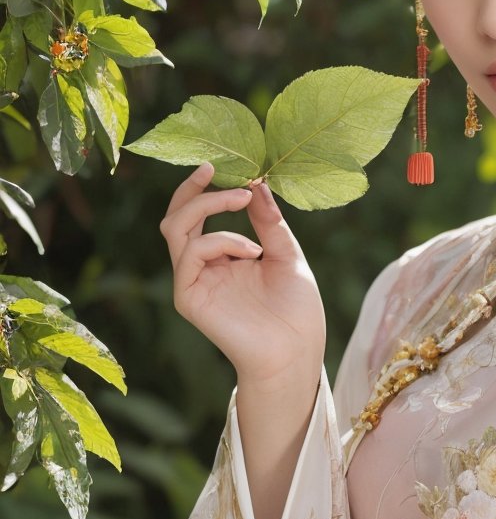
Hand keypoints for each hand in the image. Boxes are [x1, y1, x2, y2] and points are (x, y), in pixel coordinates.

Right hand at [160, 162, 325, 384]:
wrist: (296, 352)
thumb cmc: (296, 309)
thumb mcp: (288, 254)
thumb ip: (269, 222)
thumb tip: (258, 183)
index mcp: (223, 256)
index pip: (198, 214)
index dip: (205, 188)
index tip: (227, 165)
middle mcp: (203, 267)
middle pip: (176, 217)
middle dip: (194, 189)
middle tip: (218, 169)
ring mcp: (193, 282)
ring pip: (176, 229)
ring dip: (208, 205)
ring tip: (243, 198)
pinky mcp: (189, 298)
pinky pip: (191, 254)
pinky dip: (221, 241)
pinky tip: (251, 251)